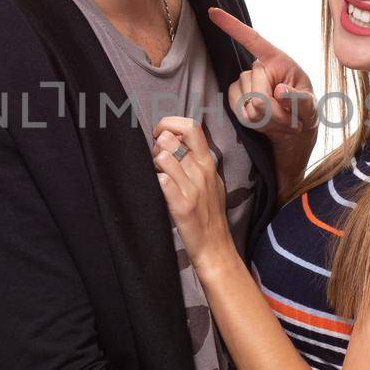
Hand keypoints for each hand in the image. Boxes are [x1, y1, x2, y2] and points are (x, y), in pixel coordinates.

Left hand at [151, 116, 233, 276]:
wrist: (215, 246)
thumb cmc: (210, 212)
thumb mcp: (211, 180)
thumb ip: (197, 159)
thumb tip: (176, 140)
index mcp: (208, 163)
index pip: (191, 127)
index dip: (170, 123)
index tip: (160, 133)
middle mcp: (201, 172)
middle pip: (171, 139)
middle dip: (157, 145)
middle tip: (156, 159)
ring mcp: (192, 189)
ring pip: (164, 158)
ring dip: (154, 164)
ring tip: (157, 175)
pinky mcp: (182, 206)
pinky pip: (162, 181)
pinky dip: (156, 181)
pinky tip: (158, 188)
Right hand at [207, 7, 316, 145]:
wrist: (293, 128)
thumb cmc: (303, 110)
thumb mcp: (310, 106)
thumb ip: (299, 100)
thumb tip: (280, 91)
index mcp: (276, 59)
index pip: (253, 40)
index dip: (233, 26)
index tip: (212, 11)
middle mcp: (257, 68)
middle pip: (259, 91)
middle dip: (276, 111)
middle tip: (291, 119)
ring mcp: (243, 83)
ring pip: (250, 106)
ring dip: (269, 120)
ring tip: (281, 120)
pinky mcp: (234, 98)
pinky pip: (240, 113)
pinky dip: (256, 123)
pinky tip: (266, 123)